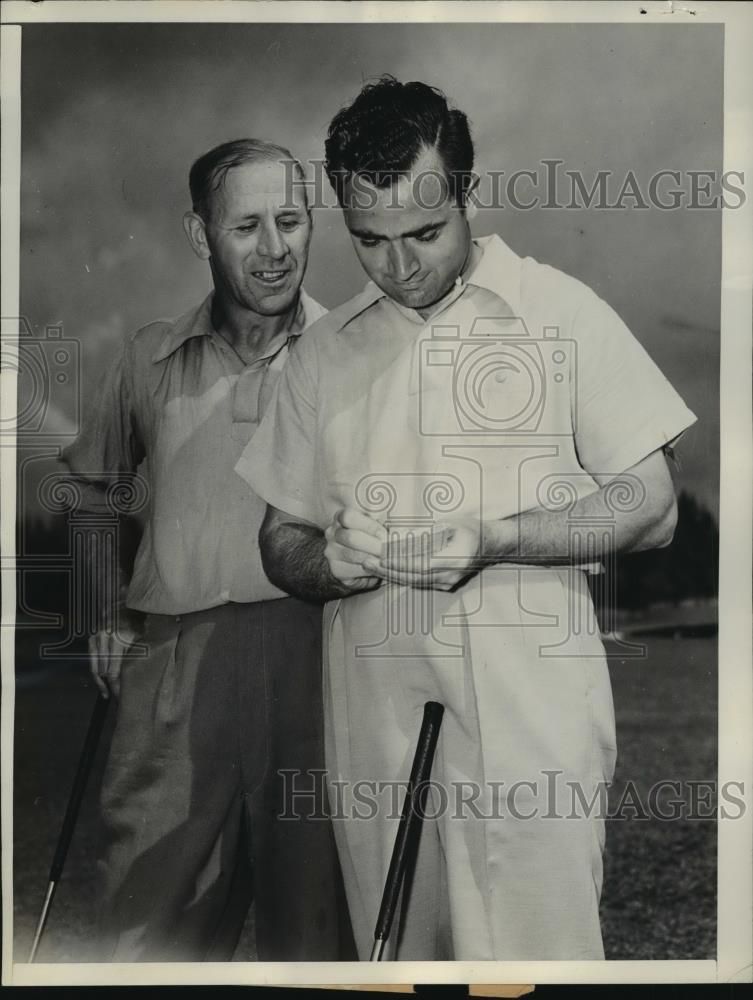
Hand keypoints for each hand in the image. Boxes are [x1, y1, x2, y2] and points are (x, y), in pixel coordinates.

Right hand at [88, 612, 140, 699]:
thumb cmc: (137, 626)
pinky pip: (91, 660)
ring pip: (95, 667)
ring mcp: (96, 639)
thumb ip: (134, 658)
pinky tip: (100, 681)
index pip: (113, 672)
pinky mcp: (92, 639)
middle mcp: (104, 641)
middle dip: (110, 686)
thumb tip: (132, 679)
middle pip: (103, 672)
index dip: (116, 686)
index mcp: (118, 641)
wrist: (127, 610)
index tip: (120, 696)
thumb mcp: (140, 641)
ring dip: (100, 682)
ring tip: (106, 693)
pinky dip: (95, 671)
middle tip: (115, 697)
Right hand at [324, 507, 386, 593]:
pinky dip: (371, 570)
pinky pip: (355, 570)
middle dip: (375, 545)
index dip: (369, 526)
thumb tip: (399, 530)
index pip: (349, 517)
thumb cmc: (369, 538)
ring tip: (389, 560)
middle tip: (391, 550)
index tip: (385, 535)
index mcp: (341, 517)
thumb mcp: (373, 526)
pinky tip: (382, 568)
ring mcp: (332, 551)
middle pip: (351, 538)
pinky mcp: (337, 569)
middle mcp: (332, 533)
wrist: (355, 559)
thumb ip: (380, 525)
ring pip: (354, 555)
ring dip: (375, 559)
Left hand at [367, 518, 483, 590]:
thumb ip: (426, 533)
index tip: (381, 557)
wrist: (492, 544)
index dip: (400, 562)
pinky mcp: (445, 584)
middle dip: (388, 570)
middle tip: (367, 562)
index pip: (422, 564)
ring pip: (415, 582)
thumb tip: (398, 537)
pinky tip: (385, 571)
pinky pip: (419, 582)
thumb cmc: (471, 528)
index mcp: (457, 558)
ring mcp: (449, 582)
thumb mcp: (450, 524)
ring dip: (391, 575)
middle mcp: (452, 574)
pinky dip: (401, 576)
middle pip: (415, 576)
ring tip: (371, 566)